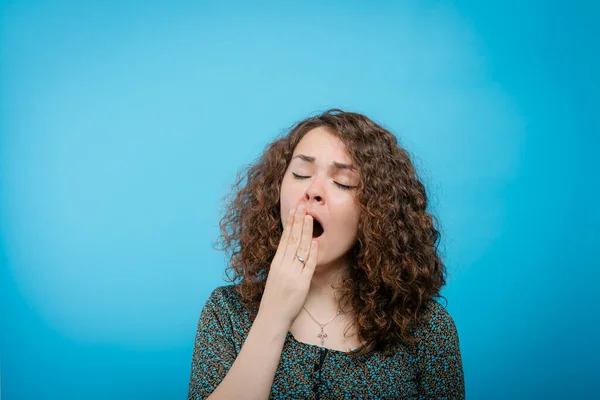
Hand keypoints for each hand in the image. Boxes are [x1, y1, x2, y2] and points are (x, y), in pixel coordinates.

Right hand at [258, 204, 317, 327]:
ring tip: (309, 217)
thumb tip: (291, 249)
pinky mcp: (301, 284)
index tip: (293, 210)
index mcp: (276, 264)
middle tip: (302, 206)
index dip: (290, 224)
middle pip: (291, 240)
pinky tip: (314, 242)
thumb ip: (283, 263)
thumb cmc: (274, 298)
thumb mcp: (276, 277)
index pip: (284, 239)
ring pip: (299, 249)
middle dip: (297, 222)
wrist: (272, 317)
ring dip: (305, 232)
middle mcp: (283, 266)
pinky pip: (308, 265)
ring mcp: (292, 274)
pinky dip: (311, 253)